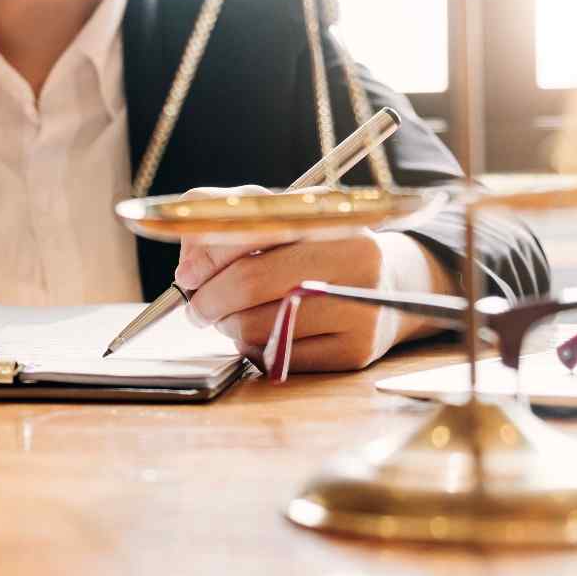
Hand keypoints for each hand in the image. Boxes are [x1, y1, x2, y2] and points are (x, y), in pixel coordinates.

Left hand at [173, 186, 451, 372]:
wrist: (390, 287)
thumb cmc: (319, 251)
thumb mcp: (285, 219)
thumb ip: (228, 216)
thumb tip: (188, 260)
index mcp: (331, 220)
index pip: (250, 233)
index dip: (207, 257)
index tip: (186, 276)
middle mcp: (354, 262)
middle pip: (249, 284)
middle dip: (207, 299)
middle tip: (196, 308)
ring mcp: (358, 310)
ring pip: (256, 327)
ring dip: (229, 327)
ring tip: (236, 318)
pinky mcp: (354, 352)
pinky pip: (276, 359)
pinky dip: (255, 350)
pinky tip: (265, 336)